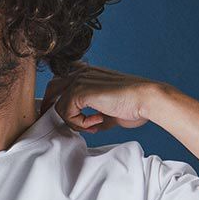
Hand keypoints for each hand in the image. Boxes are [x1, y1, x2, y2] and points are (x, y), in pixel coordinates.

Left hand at [39, 62, 160, 132]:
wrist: (145, 99)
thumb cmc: (133, 106)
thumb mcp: (108, 113)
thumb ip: (93, 116)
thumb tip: (86, 127)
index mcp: (90, 73)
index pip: (63, 82)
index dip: (62, 101)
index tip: (77, 121)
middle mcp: (83, 72)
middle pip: (52, 87)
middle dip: (54, 108)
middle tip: (71, 125)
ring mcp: (81, 79)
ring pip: (58, 104)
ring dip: (74, 121)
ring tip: (94, 124)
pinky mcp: (81, 89)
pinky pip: (66, 112)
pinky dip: (79, 123)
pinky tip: (97, 121)